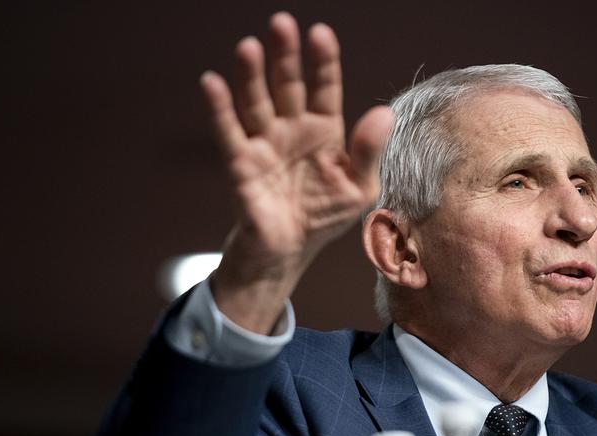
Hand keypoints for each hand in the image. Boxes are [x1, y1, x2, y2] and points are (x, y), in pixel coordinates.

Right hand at [199, 12, 393, 332]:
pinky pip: (229, 133)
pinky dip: (219, 109)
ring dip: (251, 76)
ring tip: (248, 47)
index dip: (323, 62)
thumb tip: (383, 112)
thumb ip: (369, 152)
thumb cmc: (324, 216)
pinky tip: (212, 83)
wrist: (289, 251)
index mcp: (324, 132)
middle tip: (281, 23)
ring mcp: (265, 144)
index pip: (324, 89)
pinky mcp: (241, 165)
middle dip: (285, 56)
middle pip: (287, 86)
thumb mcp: (358, 188)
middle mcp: (292, 130)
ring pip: (256, 102)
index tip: (320, 33)